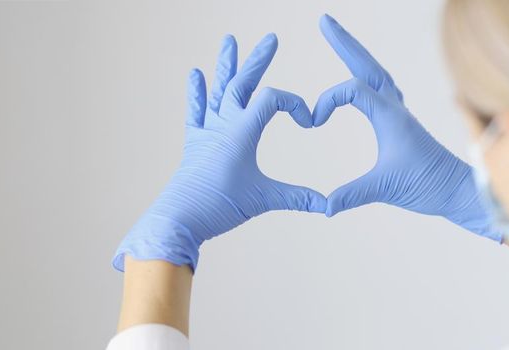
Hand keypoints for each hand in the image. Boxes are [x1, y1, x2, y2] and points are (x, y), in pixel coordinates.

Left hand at [113, 34, 326, 271]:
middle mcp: (223, 123)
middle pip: (243, 83)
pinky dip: (196, 93)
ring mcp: (207, 130)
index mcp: (242, 130)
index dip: (293, 103)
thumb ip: (297, 197)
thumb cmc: (220, 205)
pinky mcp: (194, 141)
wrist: (180, 217)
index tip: (306, 121)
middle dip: (258, 60)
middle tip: (271, 38)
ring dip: (226, 65)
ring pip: (218, 89)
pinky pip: (195, 111)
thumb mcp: (263, 199)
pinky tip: (195, 74)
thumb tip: (328, 205)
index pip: (271, 99)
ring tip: (229, 40)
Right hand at [312, 15, 496, 240]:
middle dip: (344, 43)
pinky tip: (361, 75)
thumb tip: (324, 207)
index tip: (313, 122)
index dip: (328, 99)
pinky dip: (367, 74)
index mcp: (391, 116)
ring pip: (376, 72)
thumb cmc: (428, 185)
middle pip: (367, 65)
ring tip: (338, 37)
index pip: (353, 90)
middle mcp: (395, 107)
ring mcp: (399, 112)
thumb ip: (352, 194)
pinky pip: (382, 87)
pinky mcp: (401, 121)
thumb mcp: (386, 188)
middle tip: (324, 20)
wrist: (459, 190)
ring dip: (356, 54)